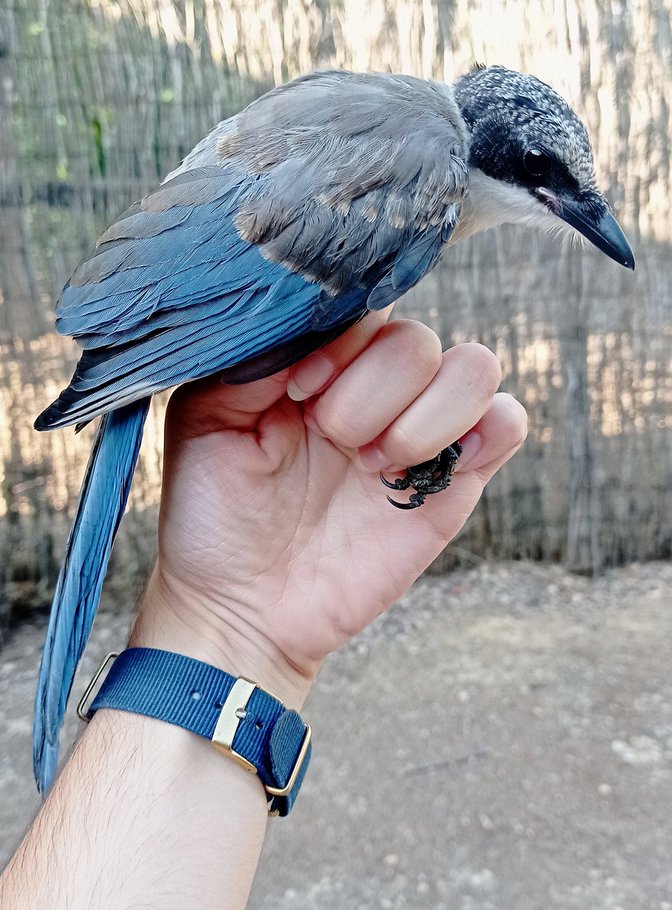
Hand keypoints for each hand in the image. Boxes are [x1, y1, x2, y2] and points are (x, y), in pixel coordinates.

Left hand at [132, 313, 526, 705]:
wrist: (240, 607)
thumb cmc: (214, 513)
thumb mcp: (206, 418)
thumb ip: (255, 354)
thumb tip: (317, 320)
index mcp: (319, 362)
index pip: (364, 302)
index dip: (340, 341)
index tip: (296, 392)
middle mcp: (374, 388)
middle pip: (415, 339)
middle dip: (370, 393)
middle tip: (330, 441)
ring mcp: (420, 432)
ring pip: (472, 367)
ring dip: (422, 417)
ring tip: (372, 466)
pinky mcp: (456, 482)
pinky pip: (507, 422)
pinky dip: (487, 429)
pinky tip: (419, 469)